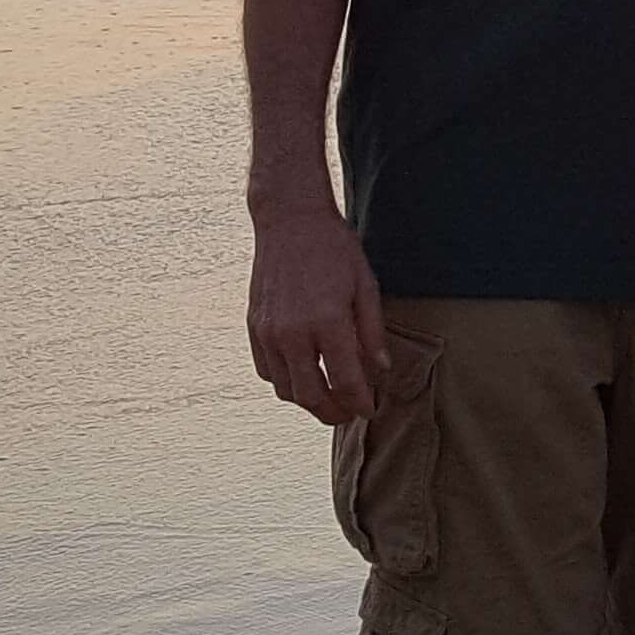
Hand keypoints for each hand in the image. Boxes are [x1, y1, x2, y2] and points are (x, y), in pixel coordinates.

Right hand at [245, 200, 390, 424]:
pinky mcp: (254, 327)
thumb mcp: (365, 286)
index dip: (360, 403)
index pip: (346, 382)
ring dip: (308, 401)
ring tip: (328, 397)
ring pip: (286, 389)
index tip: (369, 409)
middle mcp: (294, 333)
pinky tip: (303, 374)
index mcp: (328, 322)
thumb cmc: (333, 249)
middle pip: (312, 396)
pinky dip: (285, 382)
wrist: (290, 220)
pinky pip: (267, 371)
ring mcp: (269, 332)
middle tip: (348, 413)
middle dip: (333, 413)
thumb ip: (372, 333)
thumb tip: (380, 371)